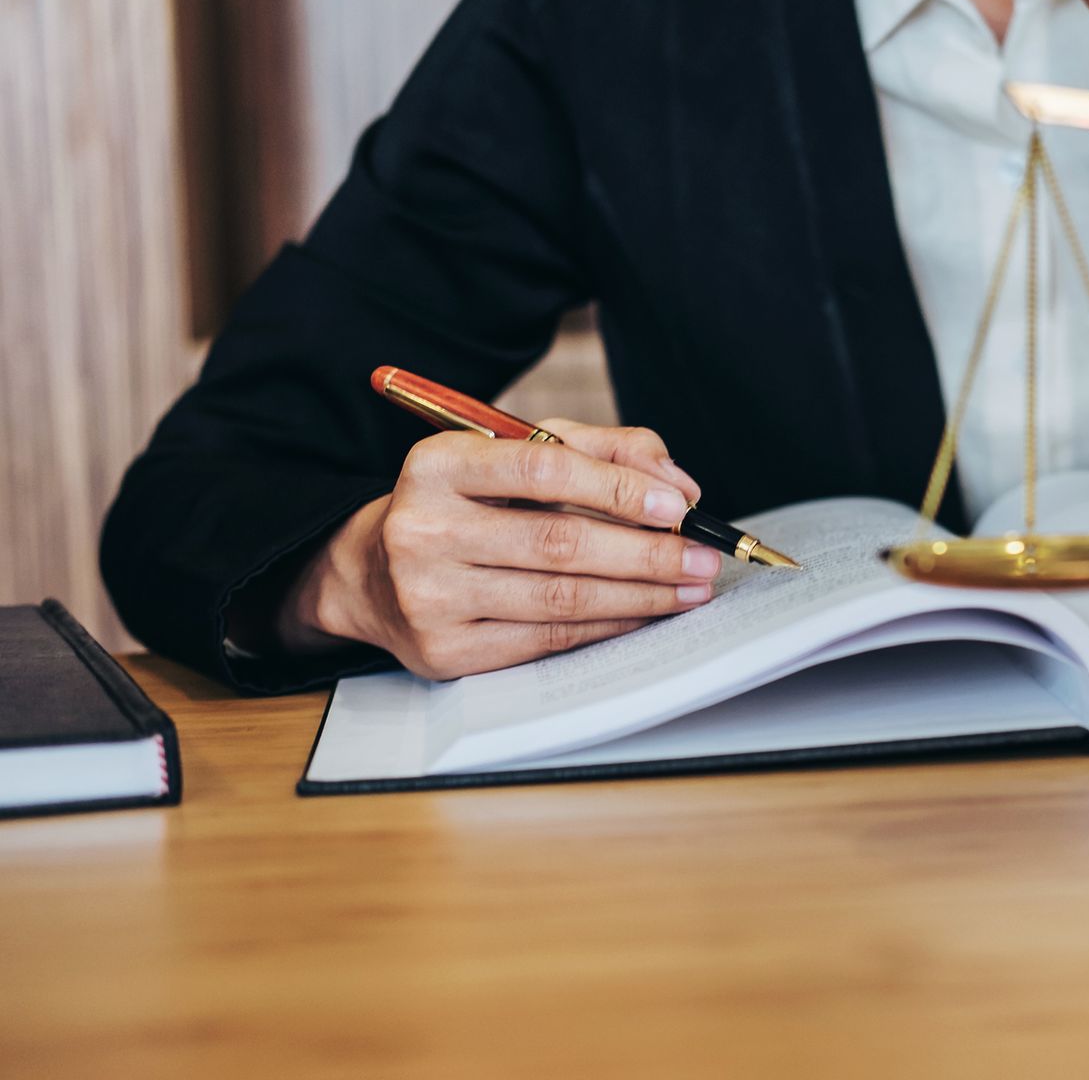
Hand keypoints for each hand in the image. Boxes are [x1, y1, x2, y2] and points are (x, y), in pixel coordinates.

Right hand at [280, 421, 717, 678]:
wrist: (373, 574)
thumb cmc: (466, 505)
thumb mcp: (516, 455)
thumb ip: (599, 450)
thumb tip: (676, 483)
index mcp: (437, 466)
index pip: (542, 470)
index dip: (618, 488)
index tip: (678, 505)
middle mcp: (424, 529)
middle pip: (559, 542)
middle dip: (647, 552)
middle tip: (703, 556)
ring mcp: (430, 596)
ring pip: (560, 597)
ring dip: (640, 595)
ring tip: (690, 588)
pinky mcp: (444, 651)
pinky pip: (547, 639)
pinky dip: (607, 625)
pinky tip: (645, 614)